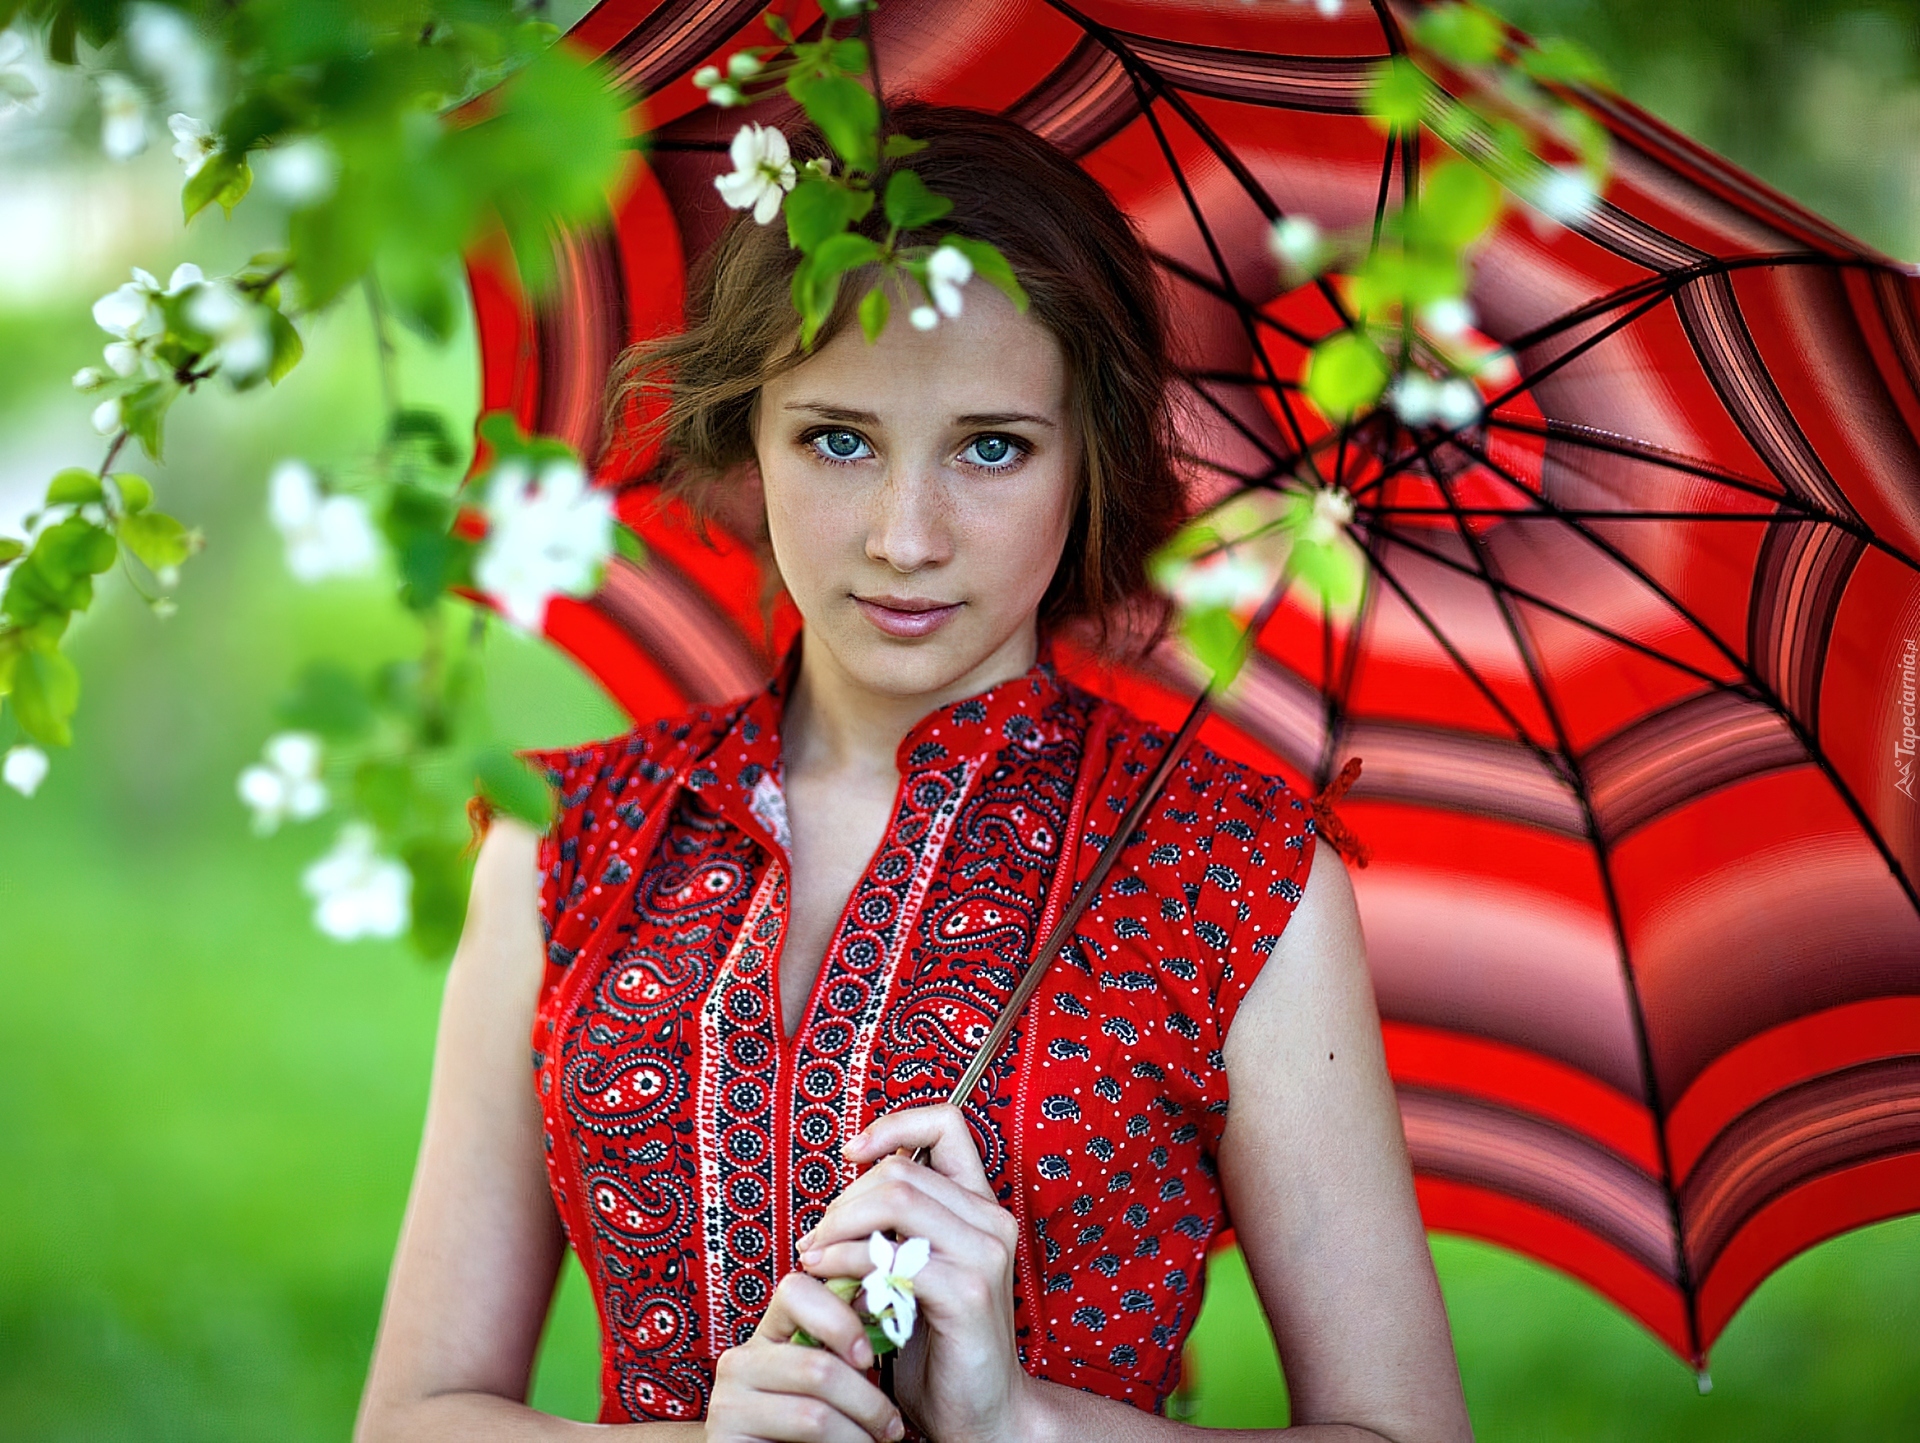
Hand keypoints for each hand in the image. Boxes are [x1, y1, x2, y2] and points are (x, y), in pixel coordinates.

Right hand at [707, 1271, 905, 1442]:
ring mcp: (727, 1402)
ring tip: (876, 1442)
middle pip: (818, 1366)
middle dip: (868, 1402)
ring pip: (815, 1414)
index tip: (867, 1356)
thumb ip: (846, 1348)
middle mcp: (740, 1360)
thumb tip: (893, 1309)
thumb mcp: (831, 1379)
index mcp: (768, 1331)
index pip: (797, 1291)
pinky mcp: (727, 1439)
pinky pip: (802, 1440)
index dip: (839, 1319)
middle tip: (891, 1425)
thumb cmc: (815, 1424)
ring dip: (859, 1433)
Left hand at [798, 1105, 1037, 1442]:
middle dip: (843, 1201)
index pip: (946, 1123)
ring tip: (816, 1262)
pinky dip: (849, 1267)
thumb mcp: (918, 1273)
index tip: (851, 1154)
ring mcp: (983, 1253)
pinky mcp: (966, 1291)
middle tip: (817, 1241)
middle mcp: (990, 1221)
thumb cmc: (939, 1348)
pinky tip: (838, 1291)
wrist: (981, 1415)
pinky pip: (890, 1256)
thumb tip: (843, 1198)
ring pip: (893, 1200)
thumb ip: (897, 1231)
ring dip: (838, 1229)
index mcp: (980, 1208)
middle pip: (898, 1169)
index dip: (892, 1124)